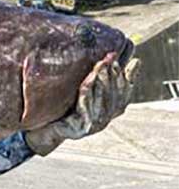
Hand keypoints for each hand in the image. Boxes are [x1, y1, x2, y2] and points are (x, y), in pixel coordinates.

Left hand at [25, 53, 140, 155]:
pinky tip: (87, 82)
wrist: (51, 127)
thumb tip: (136, 60)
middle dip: (111, 75)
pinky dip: (87, 93)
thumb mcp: (90, 92)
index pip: (125, 92)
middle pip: (114, 95)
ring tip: (100, 66)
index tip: (120, 60)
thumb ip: (110, 79)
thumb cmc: (71, 106)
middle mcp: (107, 118)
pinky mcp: (83, 128)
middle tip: (108, 59)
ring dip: (101, 81)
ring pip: (101, 100)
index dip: (125, 75)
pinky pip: (86, 107)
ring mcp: (96, 125)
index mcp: (112, 111)